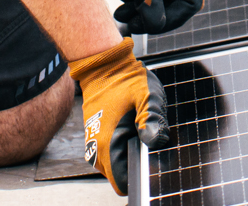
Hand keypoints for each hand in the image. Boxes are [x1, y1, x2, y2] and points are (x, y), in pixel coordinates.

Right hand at [69, 38, 168, 196]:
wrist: (104, 66)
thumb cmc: (125, 79)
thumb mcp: (147, 95)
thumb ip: (151, 119)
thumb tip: (155, 142)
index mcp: (107, 143)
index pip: (123, 181)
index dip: (139, 173)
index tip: (150, 157)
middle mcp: (96, 149)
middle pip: (121, 175)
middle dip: (136, 162)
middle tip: (147, 138)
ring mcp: (93, 145)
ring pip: (116, 166)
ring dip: (129, 155)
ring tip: (138, 130)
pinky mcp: (94, 139)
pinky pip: (111, 154)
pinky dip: (122, 147)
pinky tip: (131, 128)